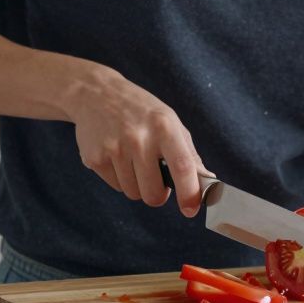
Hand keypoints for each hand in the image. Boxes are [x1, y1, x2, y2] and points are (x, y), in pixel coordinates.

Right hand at [64, 65, 208, 216]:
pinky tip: (116, 155)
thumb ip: (188, 154)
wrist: (95, 94)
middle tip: (155, 177)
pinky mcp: (95, 158)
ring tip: (132, 159)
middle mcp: (139, 138)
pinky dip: (119, 178)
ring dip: (137, 184)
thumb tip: (208, 181)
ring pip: (133, 193)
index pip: (182, 166)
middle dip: (157, 194)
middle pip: (153, 194)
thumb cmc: (140, 110)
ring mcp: (114, 148)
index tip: (190, 209)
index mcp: (164, 127)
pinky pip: (116, 186)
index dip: (189, 193)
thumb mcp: (169, 121)